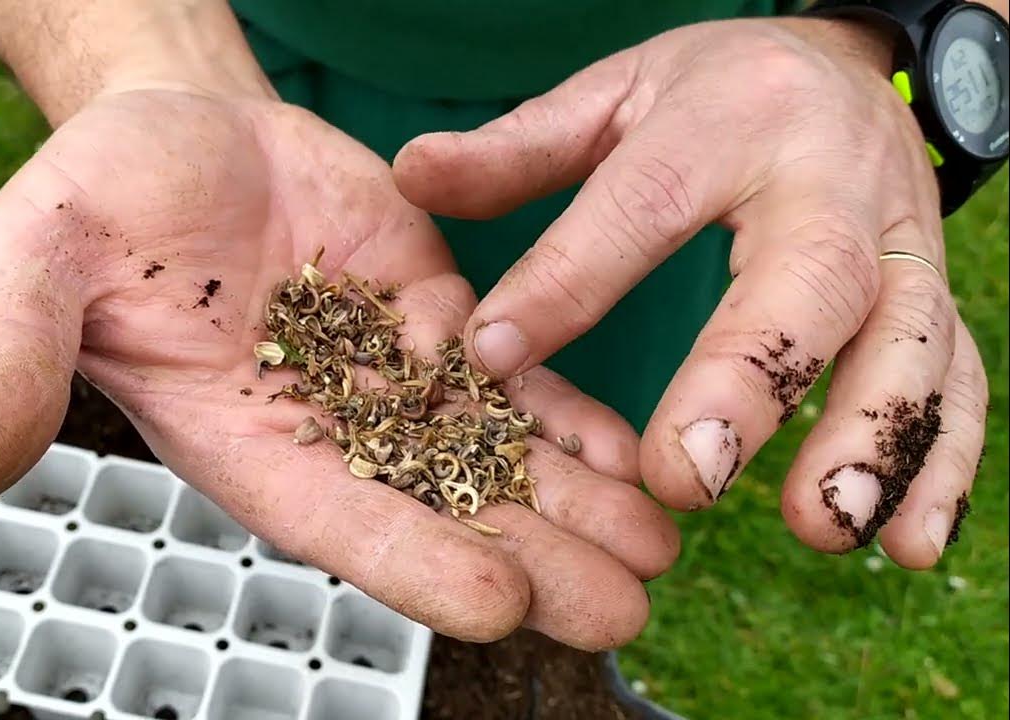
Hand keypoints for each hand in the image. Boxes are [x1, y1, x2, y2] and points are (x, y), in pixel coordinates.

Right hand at [0, 82, 679, 648]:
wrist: (179, 124)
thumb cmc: (101, 192)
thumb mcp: (37, 258)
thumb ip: (9, 360)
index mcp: (238, 438)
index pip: (333, 519)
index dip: (412, 562)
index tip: (499, 605)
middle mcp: (323, 428)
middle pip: (437, 509)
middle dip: (529, 560)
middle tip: (622, 613)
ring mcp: (385, 378)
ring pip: (489, 455)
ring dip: (574, 504)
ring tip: (661, 552)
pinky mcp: (432, 318)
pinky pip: (508, 376)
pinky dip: (569, 415)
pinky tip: (633, 451)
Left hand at [394, 17, 989, 568]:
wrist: (846, 68)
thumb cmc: (712, 96)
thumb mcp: (613, 95)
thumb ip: (517, 148)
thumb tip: (410, 173)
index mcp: (725, 123)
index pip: (639, 205)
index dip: (565, 282)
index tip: (494, 358)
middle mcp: (827, 181)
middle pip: (805, 279)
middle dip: (751, 381)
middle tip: (685, 478)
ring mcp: (896, 242)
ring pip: (909, 339)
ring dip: (874, 440)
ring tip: (825, 528)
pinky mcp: (932, 295)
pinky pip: (957, 377)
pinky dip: (941, 463)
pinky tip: (906, 548)